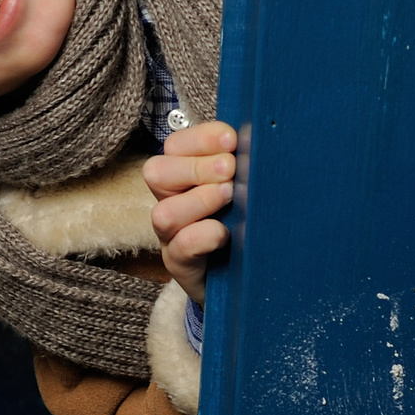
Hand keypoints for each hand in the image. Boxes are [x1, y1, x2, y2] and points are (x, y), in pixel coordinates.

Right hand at [144, 119, 236, 304]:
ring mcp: (172, 236)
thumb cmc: (242, 223)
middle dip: (196, 167)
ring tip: (229, 196)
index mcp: (183, 175)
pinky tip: (224, 232)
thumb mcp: (243, 189)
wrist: (241, 276)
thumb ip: (243, 166)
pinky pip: (179, 248)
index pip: (176, 146)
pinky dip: (202, 235)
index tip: (232, 140)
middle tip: (230, 170)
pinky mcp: (180, 265)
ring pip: (163, 213)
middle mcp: (171, 202)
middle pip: (156, 173)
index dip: (201, 138)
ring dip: (199, 200)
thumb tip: (257, 142)